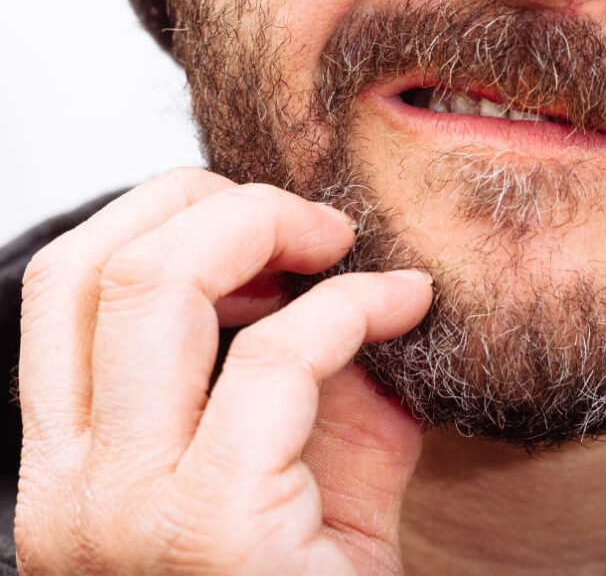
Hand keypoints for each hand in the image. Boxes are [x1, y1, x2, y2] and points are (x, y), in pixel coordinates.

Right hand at [15, 167, 433, 573]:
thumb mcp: (301, 463)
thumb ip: (304, 372)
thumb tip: (339, 270)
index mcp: (73, 467)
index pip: (67, 283)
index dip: (168, 218)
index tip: (270, 228)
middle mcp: (70, 490)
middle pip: (103, 265)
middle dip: (220, 204)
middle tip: (317, 224)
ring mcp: (125, 513)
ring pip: (157, 286)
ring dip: (270, 230)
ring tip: (350, 248)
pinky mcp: (212, 530)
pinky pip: (278, 357)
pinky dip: (352, 306)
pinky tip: (408, 306)